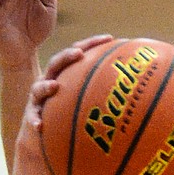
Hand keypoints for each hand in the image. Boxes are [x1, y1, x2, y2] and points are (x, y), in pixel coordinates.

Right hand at [17, 36, 113, 159]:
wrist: (45, 136)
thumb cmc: (72, 115)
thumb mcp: (90, 100)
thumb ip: (108, 92)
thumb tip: (141, 90)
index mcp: (66, 74)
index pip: (78, 54)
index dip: (92, 44)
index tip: (110, 38)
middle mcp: (50, 82)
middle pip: (56, 64)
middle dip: (67, 57)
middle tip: (79, 54)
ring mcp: (38, 98)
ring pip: (38, 89)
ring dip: (46, 87)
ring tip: (54, 87)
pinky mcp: (32, 115)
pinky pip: (31, 118)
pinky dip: (34, 120)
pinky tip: (39, 126)